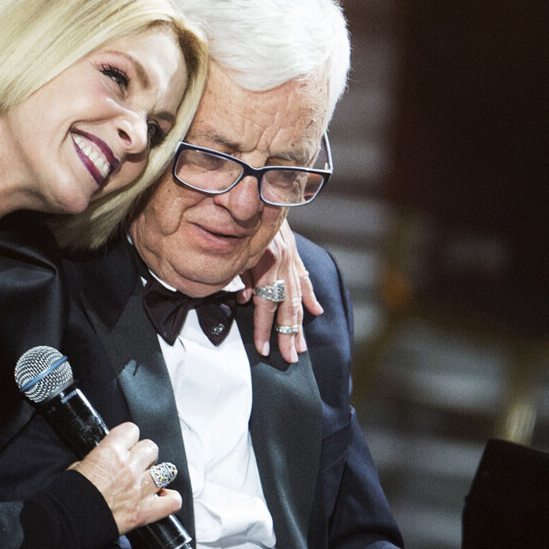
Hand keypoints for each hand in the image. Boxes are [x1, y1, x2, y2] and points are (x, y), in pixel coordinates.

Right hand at [69, 422, 181, 533]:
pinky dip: (170, 499)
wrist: (67, 522)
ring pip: (165, 471)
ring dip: (156, 475)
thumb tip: (107, 457)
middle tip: (135, 463)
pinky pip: (172, 502)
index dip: (128, 437)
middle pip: (151, 448)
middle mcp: (128, 468)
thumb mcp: (79, 465)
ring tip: (146, 480)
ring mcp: (138, 490)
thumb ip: (99, 457)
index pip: (132, 430)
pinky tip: (161, 497)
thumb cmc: (69, 495)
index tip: (125, 444)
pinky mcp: (143, 512)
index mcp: (110, 453)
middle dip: (144, 454)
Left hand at [239, 220, 322, 361]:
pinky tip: (315, 312)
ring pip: (297, 297)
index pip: (266, 305)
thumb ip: (240, 275)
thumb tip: (244, 299)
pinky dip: (309, 296)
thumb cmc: (237, 221)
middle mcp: (283, 264)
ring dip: (299, 324)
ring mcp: (290, 259)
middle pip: (287, 307)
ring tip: (300, 345)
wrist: (257, 189)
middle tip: (290, 358)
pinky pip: (303, 278)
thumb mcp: (233, 249)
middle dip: (287, 335)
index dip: (265, 329)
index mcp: (267, 264)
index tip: (265, 350)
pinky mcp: (292, 253)